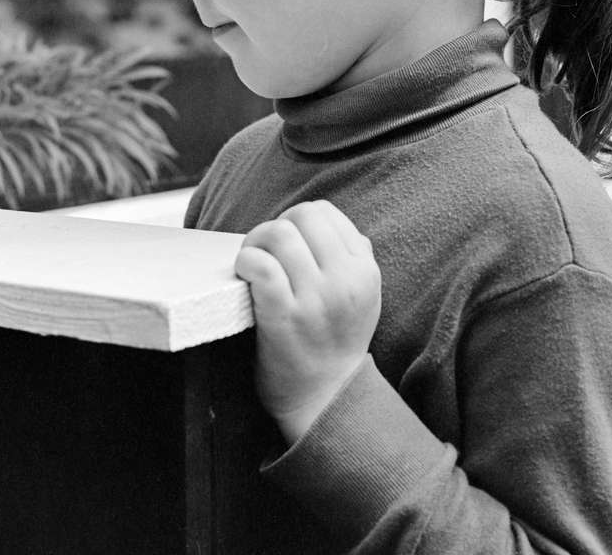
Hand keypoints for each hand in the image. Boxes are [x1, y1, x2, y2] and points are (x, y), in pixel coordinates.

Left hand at [234, 201, 381, 444]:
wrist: (324, 400)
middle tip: (265, 252)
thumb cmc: (336, 343)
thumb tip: (343, 228)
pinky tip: (246, 276)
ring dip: (256, 242)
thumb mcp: (364, 300)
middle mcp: (345, 281)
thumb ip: (356, 260)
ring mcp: (315, 299)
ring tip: (254, 264)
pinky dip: (246, 261)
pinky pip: (260, 264)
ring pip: (278, 234)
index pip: (325, 212)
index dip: (298, 221)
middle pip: (301, 215)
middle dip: (276, 226)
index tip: (289, 245)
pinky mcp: (284, 316)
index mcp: (365, 272)